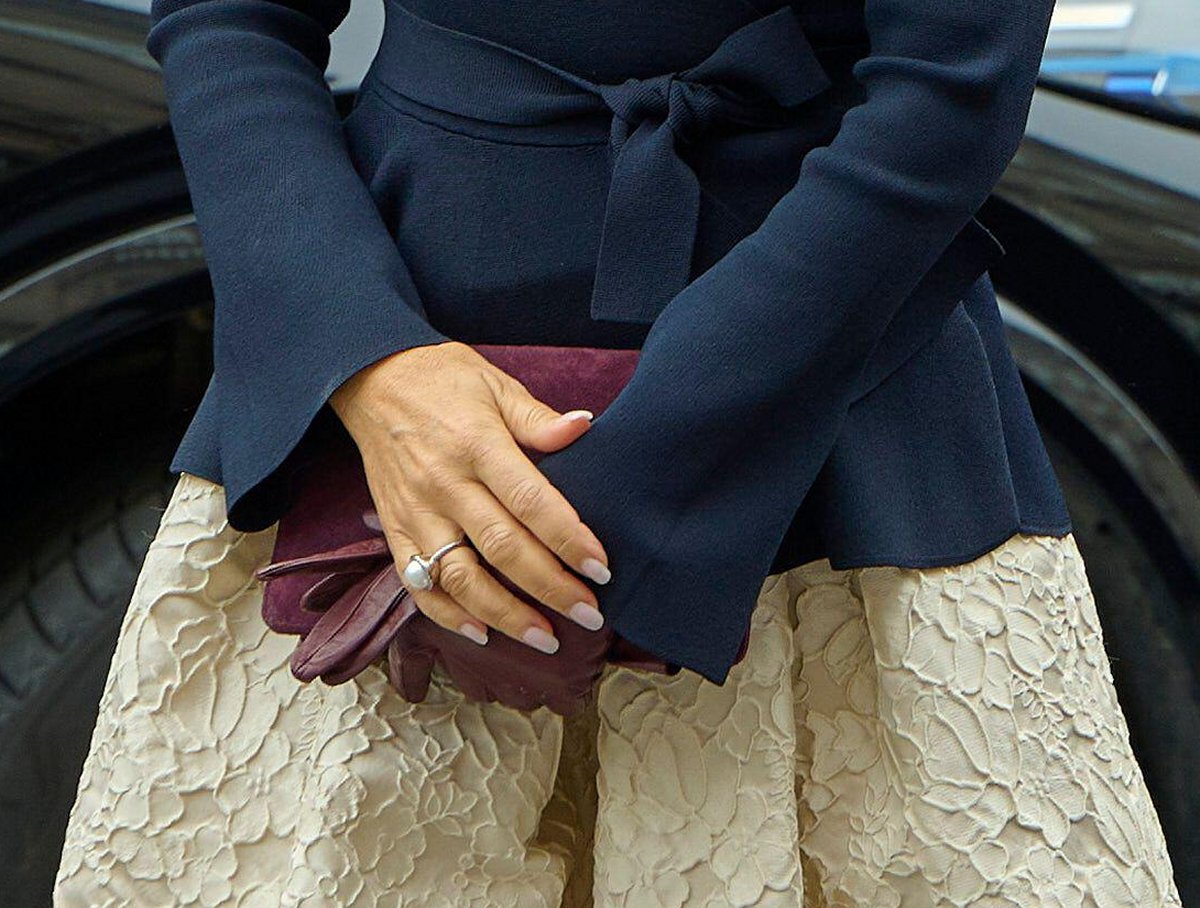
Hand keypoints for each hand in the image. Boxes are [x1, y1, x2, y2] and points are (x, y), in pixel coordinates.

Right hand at [328, 341, 611, 655]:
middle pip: (502, 548)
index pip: (530, 501)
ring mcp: (415, 511)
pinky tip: (482, 633)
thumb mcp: (496, 385)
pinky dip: (448, 614)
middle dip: (549, 588)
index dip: (568, 539)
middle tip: (590, 613)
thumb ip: (538, 419)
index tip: (601, 568)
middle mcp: (444, 483)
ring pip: (459, 577)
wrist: (371, 378)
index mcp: (477, 444)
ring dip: (504, 614)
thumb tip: (584, 428)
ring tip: (545, 638)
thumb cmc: (444, 380)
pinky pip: (417, 583)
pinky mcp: (393, 529)